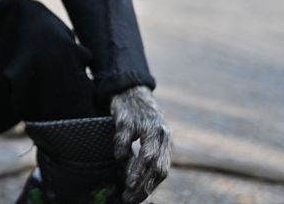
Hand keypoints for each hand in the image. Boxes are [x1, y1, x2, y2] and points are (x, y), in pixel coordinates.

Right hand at [111, 85, 171, 202]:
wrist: (131, 90)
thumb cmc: (141, 119)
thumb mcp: (152, 136)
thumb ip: (151, 156)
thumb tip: (142, 184)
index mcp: (166, 141)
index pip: (162, 170)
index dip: (150, 187)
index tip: (137, 198)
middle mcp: (160, 134)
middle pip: (155, 165)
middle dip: (143, 185)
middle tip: (130, 198)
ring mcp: (144, 125)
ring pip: (146, 154)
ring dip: (136, 172)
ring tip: (128, 186)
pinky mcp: (128, 117)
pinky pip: (126, 136)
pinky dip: (122, 148)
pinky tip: (117, 157)